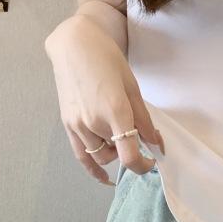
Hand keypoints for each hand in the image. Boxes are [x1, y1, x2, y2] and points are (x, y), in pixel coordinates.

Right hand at [44, 15, 164, 184]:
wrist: (75, 45)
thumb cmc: (108, 60)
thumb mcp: (132, 88)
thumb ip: (143, 120)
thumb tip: (155, 143)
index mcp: (115, 112)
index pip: (129, 157)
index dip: (144, 166)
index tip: (152, 160)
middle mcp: (94, 123)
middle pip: (117, 154)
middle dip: (132, 150)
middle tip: (141, 137)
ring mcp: (78, 125)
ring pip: (100, 156)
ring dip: (114, 153)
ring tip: (120, 135)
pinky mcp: (67, 124)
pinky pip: (80, 156)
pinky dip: (92, 169)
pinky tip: (103, 176)